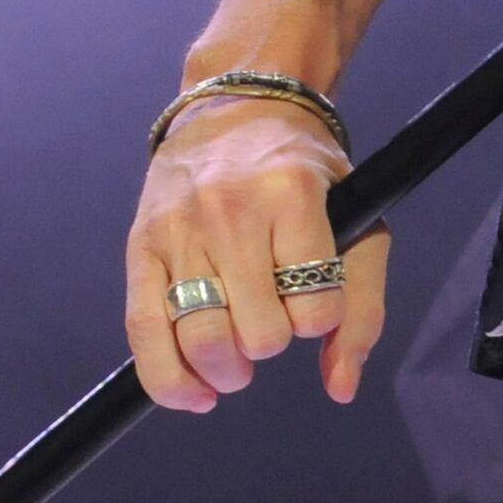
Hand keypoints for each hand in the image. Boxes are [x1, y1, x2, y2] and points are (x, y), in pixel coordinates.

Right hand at [124, 96, 388, 412]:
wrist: (237, 109)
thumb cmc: (308, 174)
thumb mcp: (358, 218)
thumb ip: (362, 305)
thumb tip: (341, 388)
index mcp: (292, 196)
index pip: (315, 305)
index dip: (321, 322)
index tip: (316, 304)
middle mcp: (231, 210)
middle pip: (257, 332)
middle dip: (271, 348)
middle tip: (273, 332)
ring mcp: (179, 229)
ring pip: (201, 339)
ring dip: (226, 371)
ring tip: (237, 363)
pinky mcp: (140, 247)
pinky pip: (143, 333)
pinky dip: (169, 380)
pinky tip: (195, 393)